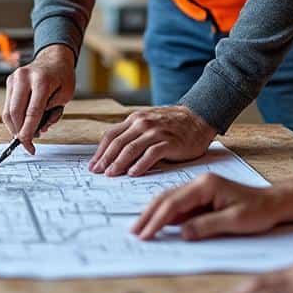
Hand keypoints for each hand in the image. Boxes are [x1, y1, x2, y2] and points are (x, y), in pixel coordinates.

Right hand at [1, 44, 75, 154]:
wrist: (54, 59)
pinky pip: (7, 106)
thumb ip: (51, 113)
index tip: (29, 146)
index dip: (29, 132)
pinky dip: (13, 118)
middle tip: (27, 143)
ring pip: (7, 111)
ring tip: (26, 133)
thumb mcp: (65, 95)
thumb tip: (36, 130)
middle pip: (15, 113)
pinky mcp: (9, 82)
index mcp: (41, 80)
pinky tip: (22, 123)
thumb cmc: (62, 77)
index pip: (32, 112)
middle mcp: (24, 77)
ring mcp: (14, 79)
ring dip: (15, 127)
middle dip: (19, 132)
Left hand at [88, 106, 216, 176]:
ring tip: (111, 174)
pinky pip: (151, 154)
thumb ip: (134, 135)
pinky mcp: (169, 141)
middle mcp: (142, 123)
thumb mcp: (149, 123)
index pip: (111, 136)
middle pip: (118, 143)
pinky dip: (140, 164)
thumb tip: (115, 154)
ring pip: (131, 149)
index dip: (100, 151)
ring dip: (118, 163)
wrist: (199, 118)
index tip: (93, 164)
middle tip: (98, 172)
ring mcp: (156, 132)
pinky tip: (133, 173)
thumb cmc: (173, 125)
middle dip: (105, 159)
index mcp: (135, 119)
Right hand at [132, 173, 292, 240]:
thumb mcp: (235, 221)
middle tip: (135, 232)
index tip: (145, 233)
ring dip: (154, 214)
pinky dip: (166, 214)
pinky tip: (157, 224)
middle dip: (149, 215)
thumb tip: (182, 232)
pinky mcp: (202, 197)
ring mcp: (200, 188)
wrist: (274, 203)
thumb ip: (207, 226)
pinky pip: (179, 205)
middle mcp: (199, 183)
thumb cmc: (259, 211)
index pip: (174, 203)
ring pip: (169, 200)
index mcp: (206, 185)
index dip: (157, 220)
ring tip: (141, 229)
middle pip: (166, 198)